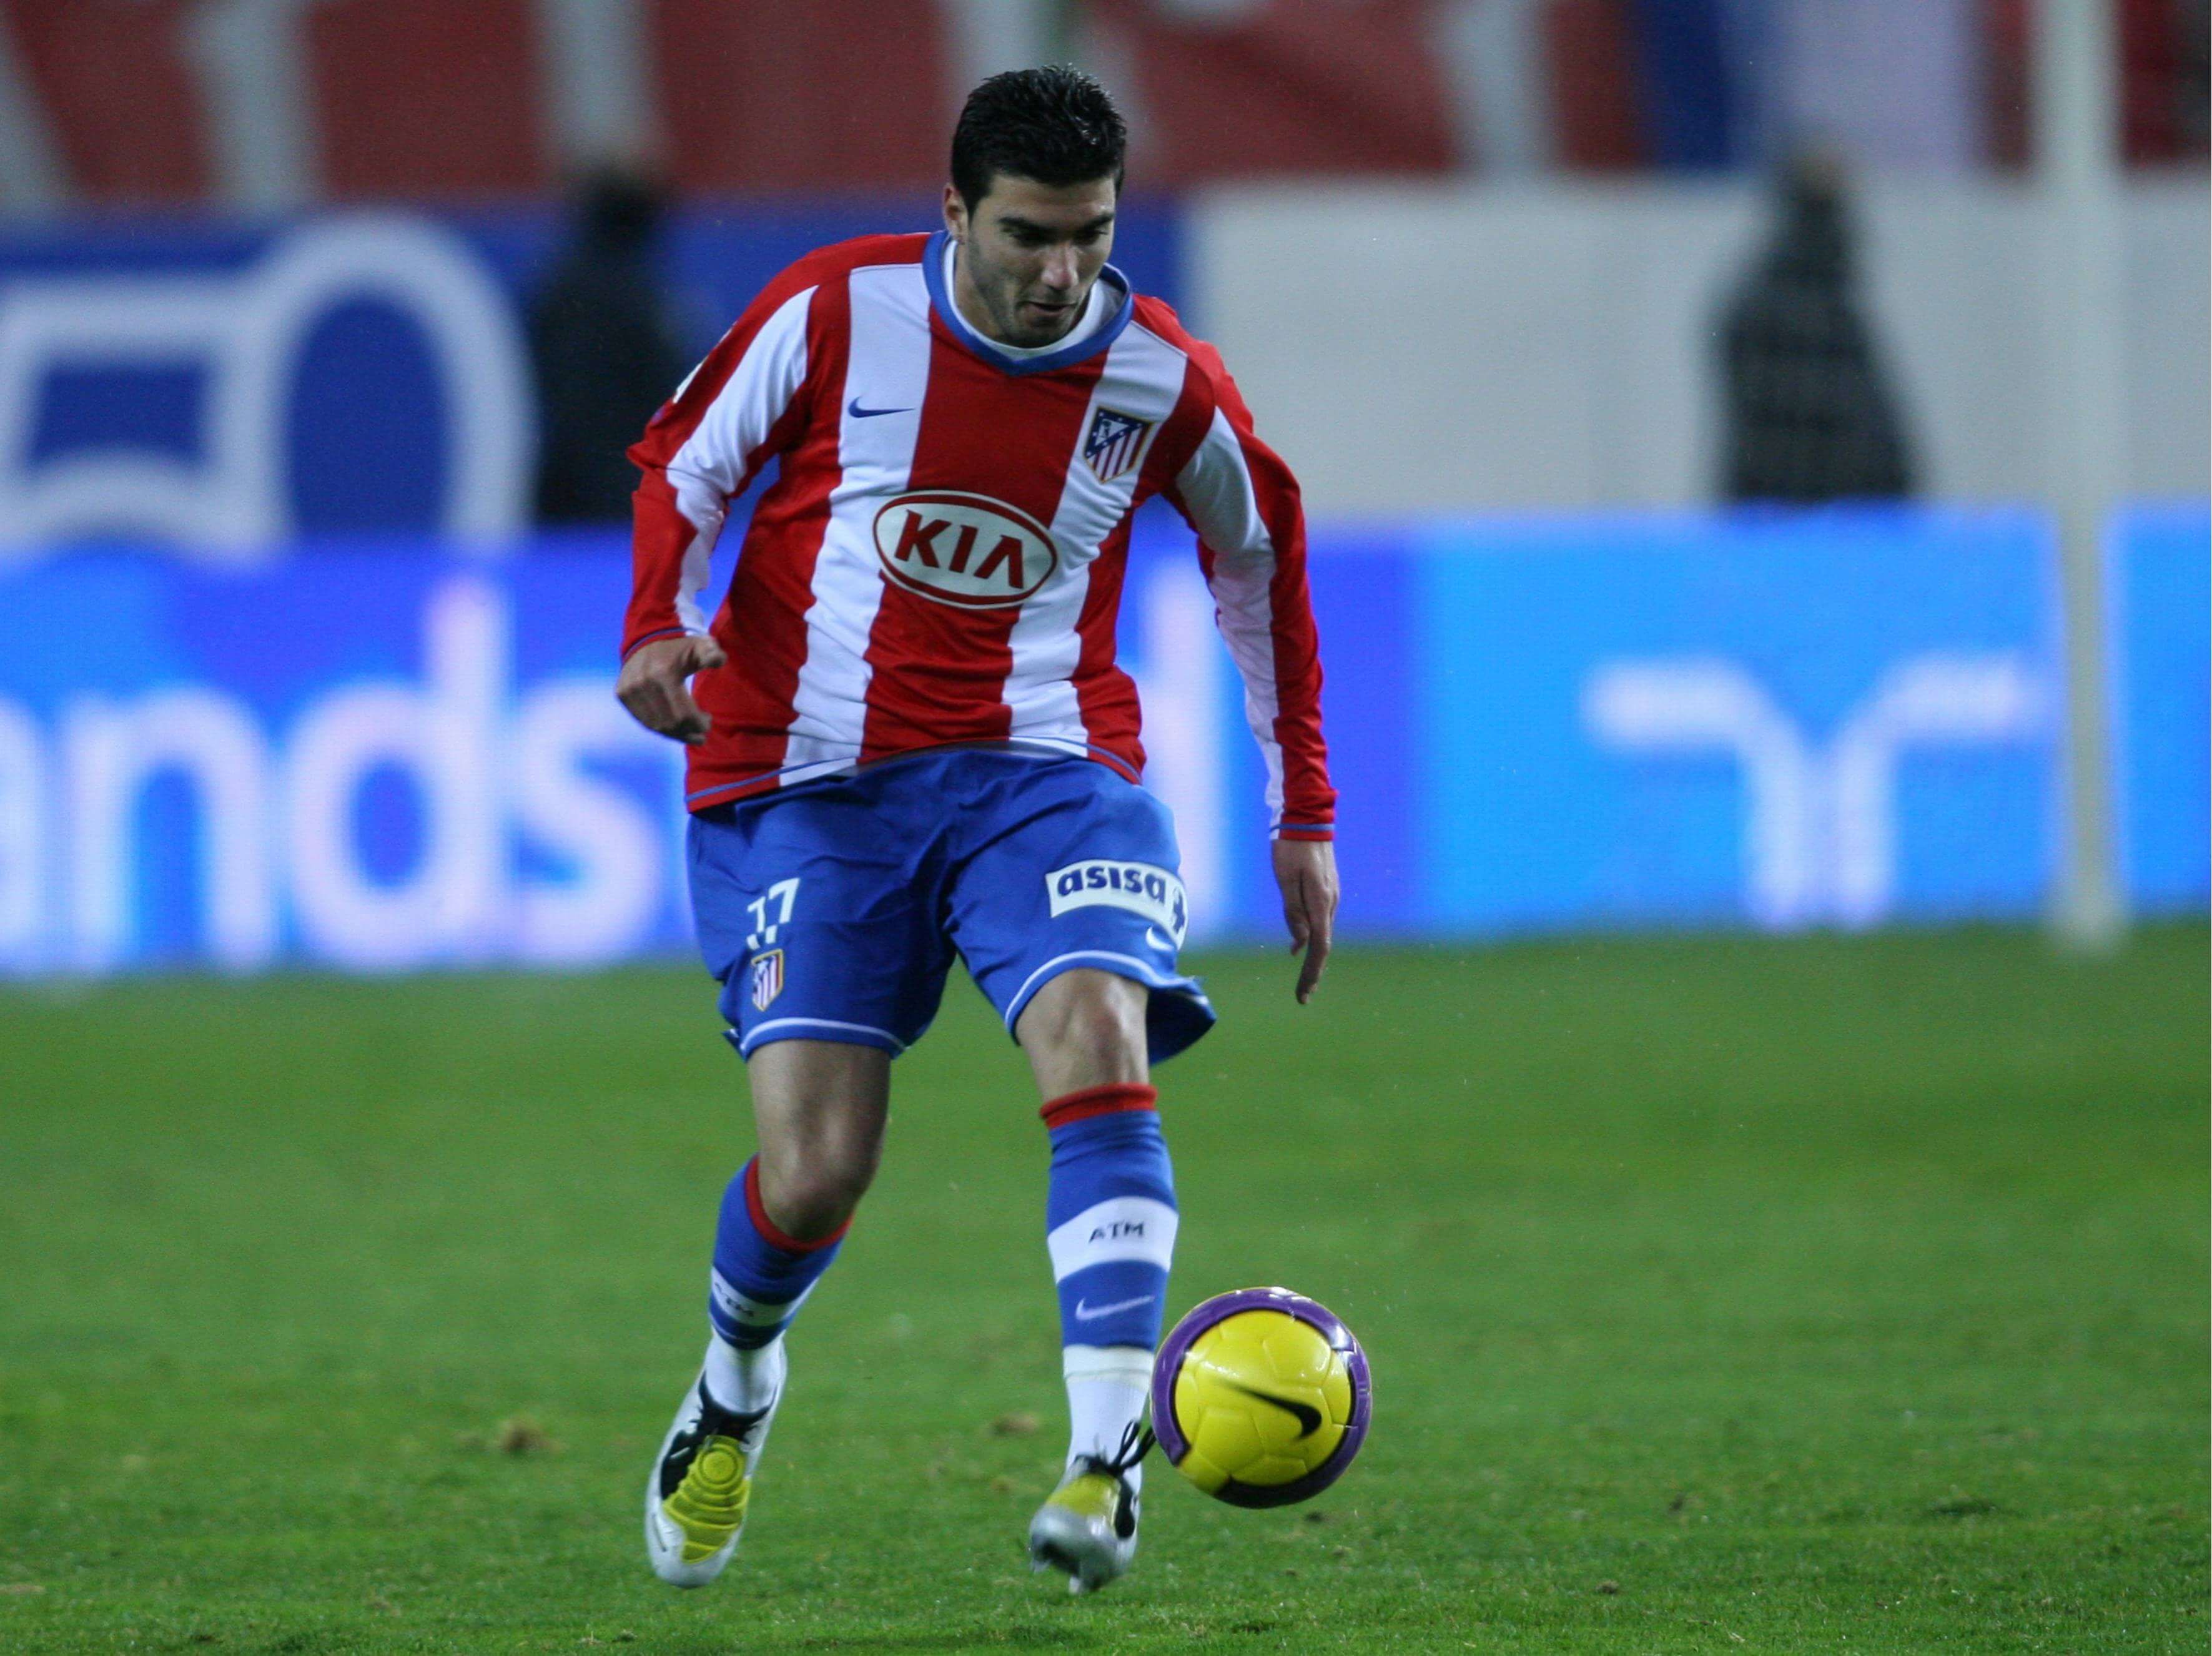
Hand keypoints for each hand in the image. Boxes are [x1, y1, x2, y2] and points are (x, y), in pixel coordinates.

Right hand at [615, 633, 726, 743]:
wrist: (647, 639)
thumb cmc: (679, 647)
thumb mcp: (700, 645)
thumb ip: (712, 653)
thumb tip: (718, 660)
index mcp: (663, 674)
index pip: (683, 713)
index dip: (698, 724)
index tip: (709, 722)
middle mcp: (642, 684)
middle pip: (670, 723)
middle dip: (689, 732)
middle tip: (702, 732)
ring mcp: (629, 690)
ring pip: (655, 725)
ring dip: (675, 734)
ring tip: (691, 734)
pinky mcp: (622, 694)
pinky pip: (643, 720)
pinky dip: (661, 728)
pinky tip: (674, 728)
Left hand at [1271, 837, 1337, 1003]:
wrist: (1307, 819)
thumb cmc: (1290, 847)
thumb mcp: (1285, 878)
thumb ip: (1293, 911)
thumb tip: (1299, 944)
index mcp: (1320, 902)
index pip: (1319, 948)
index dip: (1311, 974)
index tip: (1303, 995)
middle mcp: (1330, 903)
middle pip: (1323, 946)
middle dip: (1312, 973)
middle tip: (1302, 997)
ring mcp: (1331, 896)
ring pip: (1322, 934)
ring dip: (1313, 959)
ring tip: (1304, 981)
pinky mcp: (1326, 890)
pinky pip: (1321, 921)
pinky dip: (1313, 939)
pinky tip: (1300, 948)